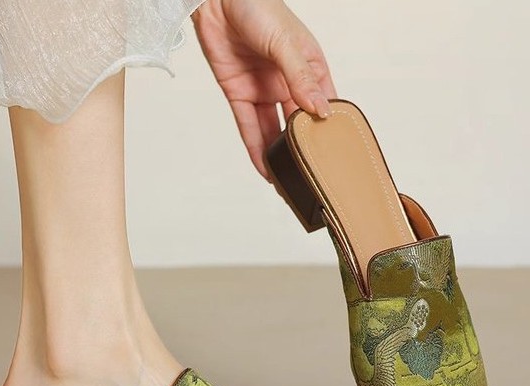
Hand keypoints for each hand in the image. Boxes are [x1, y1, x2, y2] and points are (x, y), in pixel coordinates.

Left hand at [192, 0, 335, 180]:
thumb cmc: (258, 6)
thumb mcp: (285, 43)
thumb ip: (300, 78)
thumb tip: (320, 111)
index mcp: (309, 67)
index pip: (323, 103)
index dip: (328, 128)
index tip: (334, 154)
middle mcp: (287, 82)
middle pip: (297, 122)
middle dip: (302, 148)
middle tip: (310, 176)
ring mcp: (263, 90)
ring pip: (273, 130)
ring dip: (278, 154)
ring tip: (286, 181)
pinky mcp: (240, 95)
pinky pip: (249, 127)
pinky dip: (255, 148)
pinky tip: (263, 168)